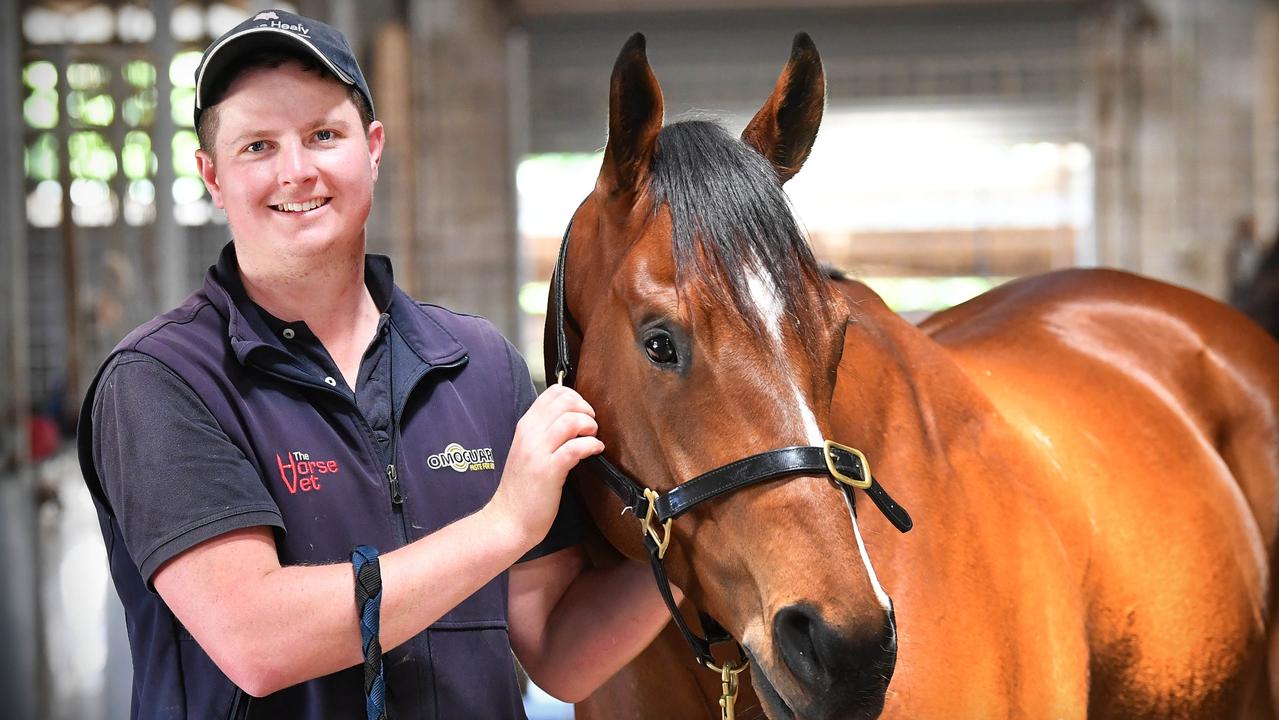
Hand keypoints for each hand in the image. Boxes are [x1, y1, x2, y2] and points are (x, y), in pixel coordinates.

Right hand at [490, 385, 603, 547]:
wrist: (507, 520)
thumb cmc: (522, 488)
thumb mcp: (529, 451)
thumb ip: (545, 432)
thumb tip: (572, 419)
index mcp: (525, 426)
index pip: (553, 392)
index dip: (575, 397)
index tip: (582, 414)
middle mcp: (529, 434)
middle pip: (564, 400)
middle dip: (585, 409)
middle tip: (590, 426)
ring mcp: (537, 452)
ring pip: (570, 420)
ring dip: (589, 426)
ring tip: (592, 438)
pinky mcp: (548, 471)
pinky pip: (575, 447)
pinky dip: (591, 445)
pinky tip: (595, 451)